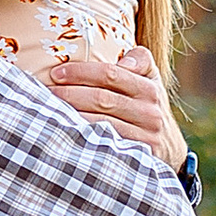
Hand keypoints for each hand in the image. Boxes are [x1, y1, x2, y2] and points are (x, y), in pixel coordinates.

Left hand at [45, 42, 184, 167]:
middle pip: (103, 99)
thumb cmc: (147, 106)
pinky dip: (83, 137)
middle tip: (46, 92)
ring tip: (48, 110)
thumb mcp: (150, 80)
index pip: (111, 74)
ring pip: (101, 123)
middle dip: (70, 94)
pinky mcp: (138, 156)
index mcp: (149, 88)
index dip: (81, 72)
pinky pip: (105, 145)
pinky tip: (65, 132)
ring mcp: (145, 136)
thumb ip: (138, 60)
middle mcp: (149, 112)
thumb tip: (121, 59)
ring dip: (72, 116)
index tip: (56, 73)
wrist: (169, 149)